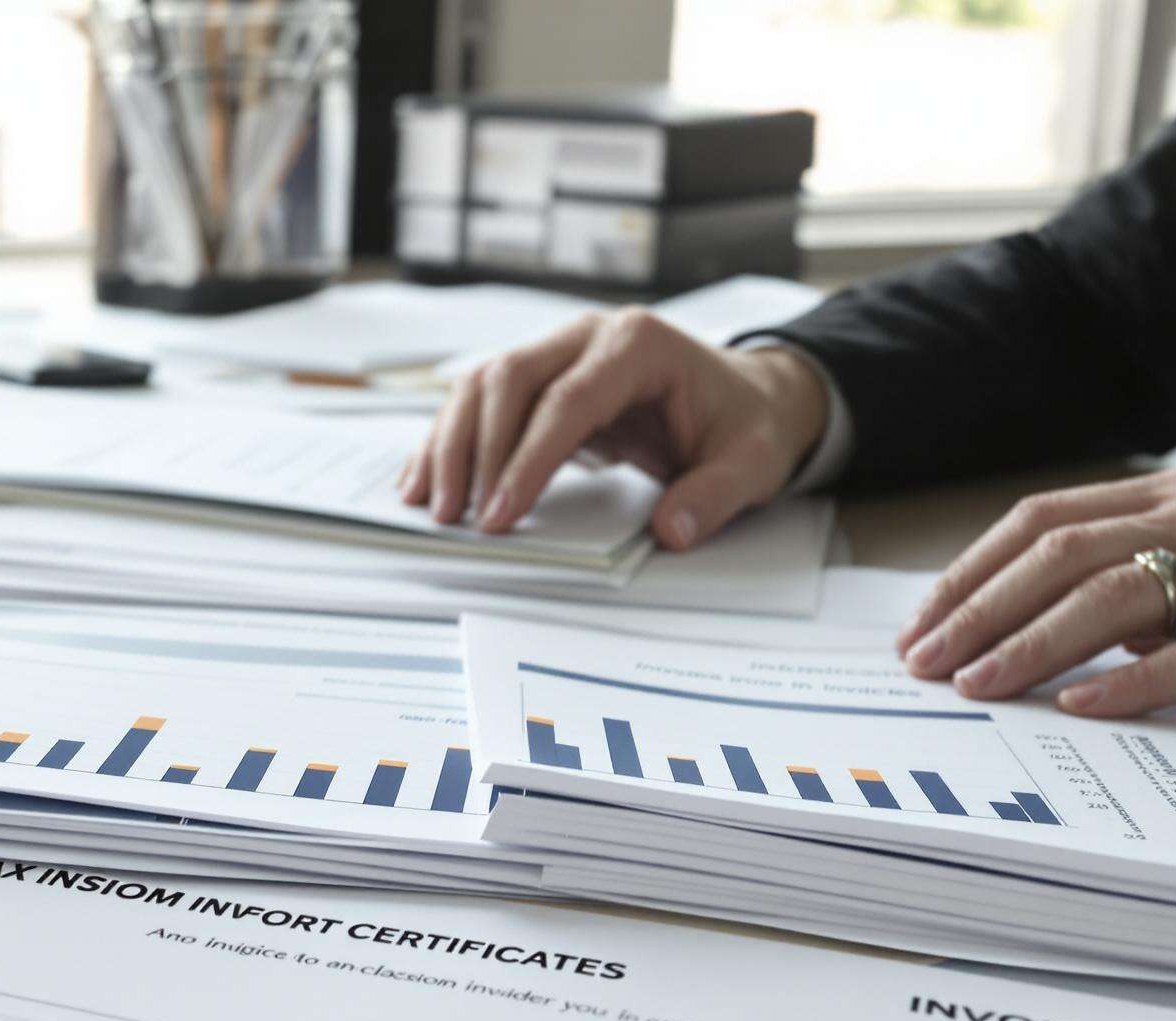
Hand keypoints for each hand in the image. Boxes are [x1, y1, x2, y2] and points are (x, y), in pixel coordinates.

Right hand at [395, 309, 831, 547]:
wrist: (744, 397)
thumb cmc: (741, 423)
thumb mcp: (751, 462)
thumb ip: (714, 495)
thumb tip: (672, 530)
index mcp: (638, 344)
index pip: (567, 400)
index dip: (528, 459)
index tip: (502, 514)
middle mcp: (587, 335)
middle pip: (508, 380)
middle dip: (474, 452)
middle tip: (457, 516)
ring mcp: (557, 349)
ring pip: (481, 385)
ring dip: (449, 445)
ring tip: (430, 505)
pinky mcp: (540, 376)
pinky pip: (479, 401)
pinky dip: (449, 440)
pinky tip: (424, 480)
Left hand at [899, 463, 1175, 719]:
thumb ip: (1142, 580)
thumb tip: (1040, 628)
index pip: (1046, 519)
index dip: (973, 571)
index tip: (920, 622)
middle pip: (1061, 553)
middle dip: (979, 609)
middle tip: (923, 660)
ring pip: (1111, 596)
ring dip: (1029, 644)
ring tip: (976, 685)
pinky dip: (1129, 684)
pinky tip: (1078, 710)